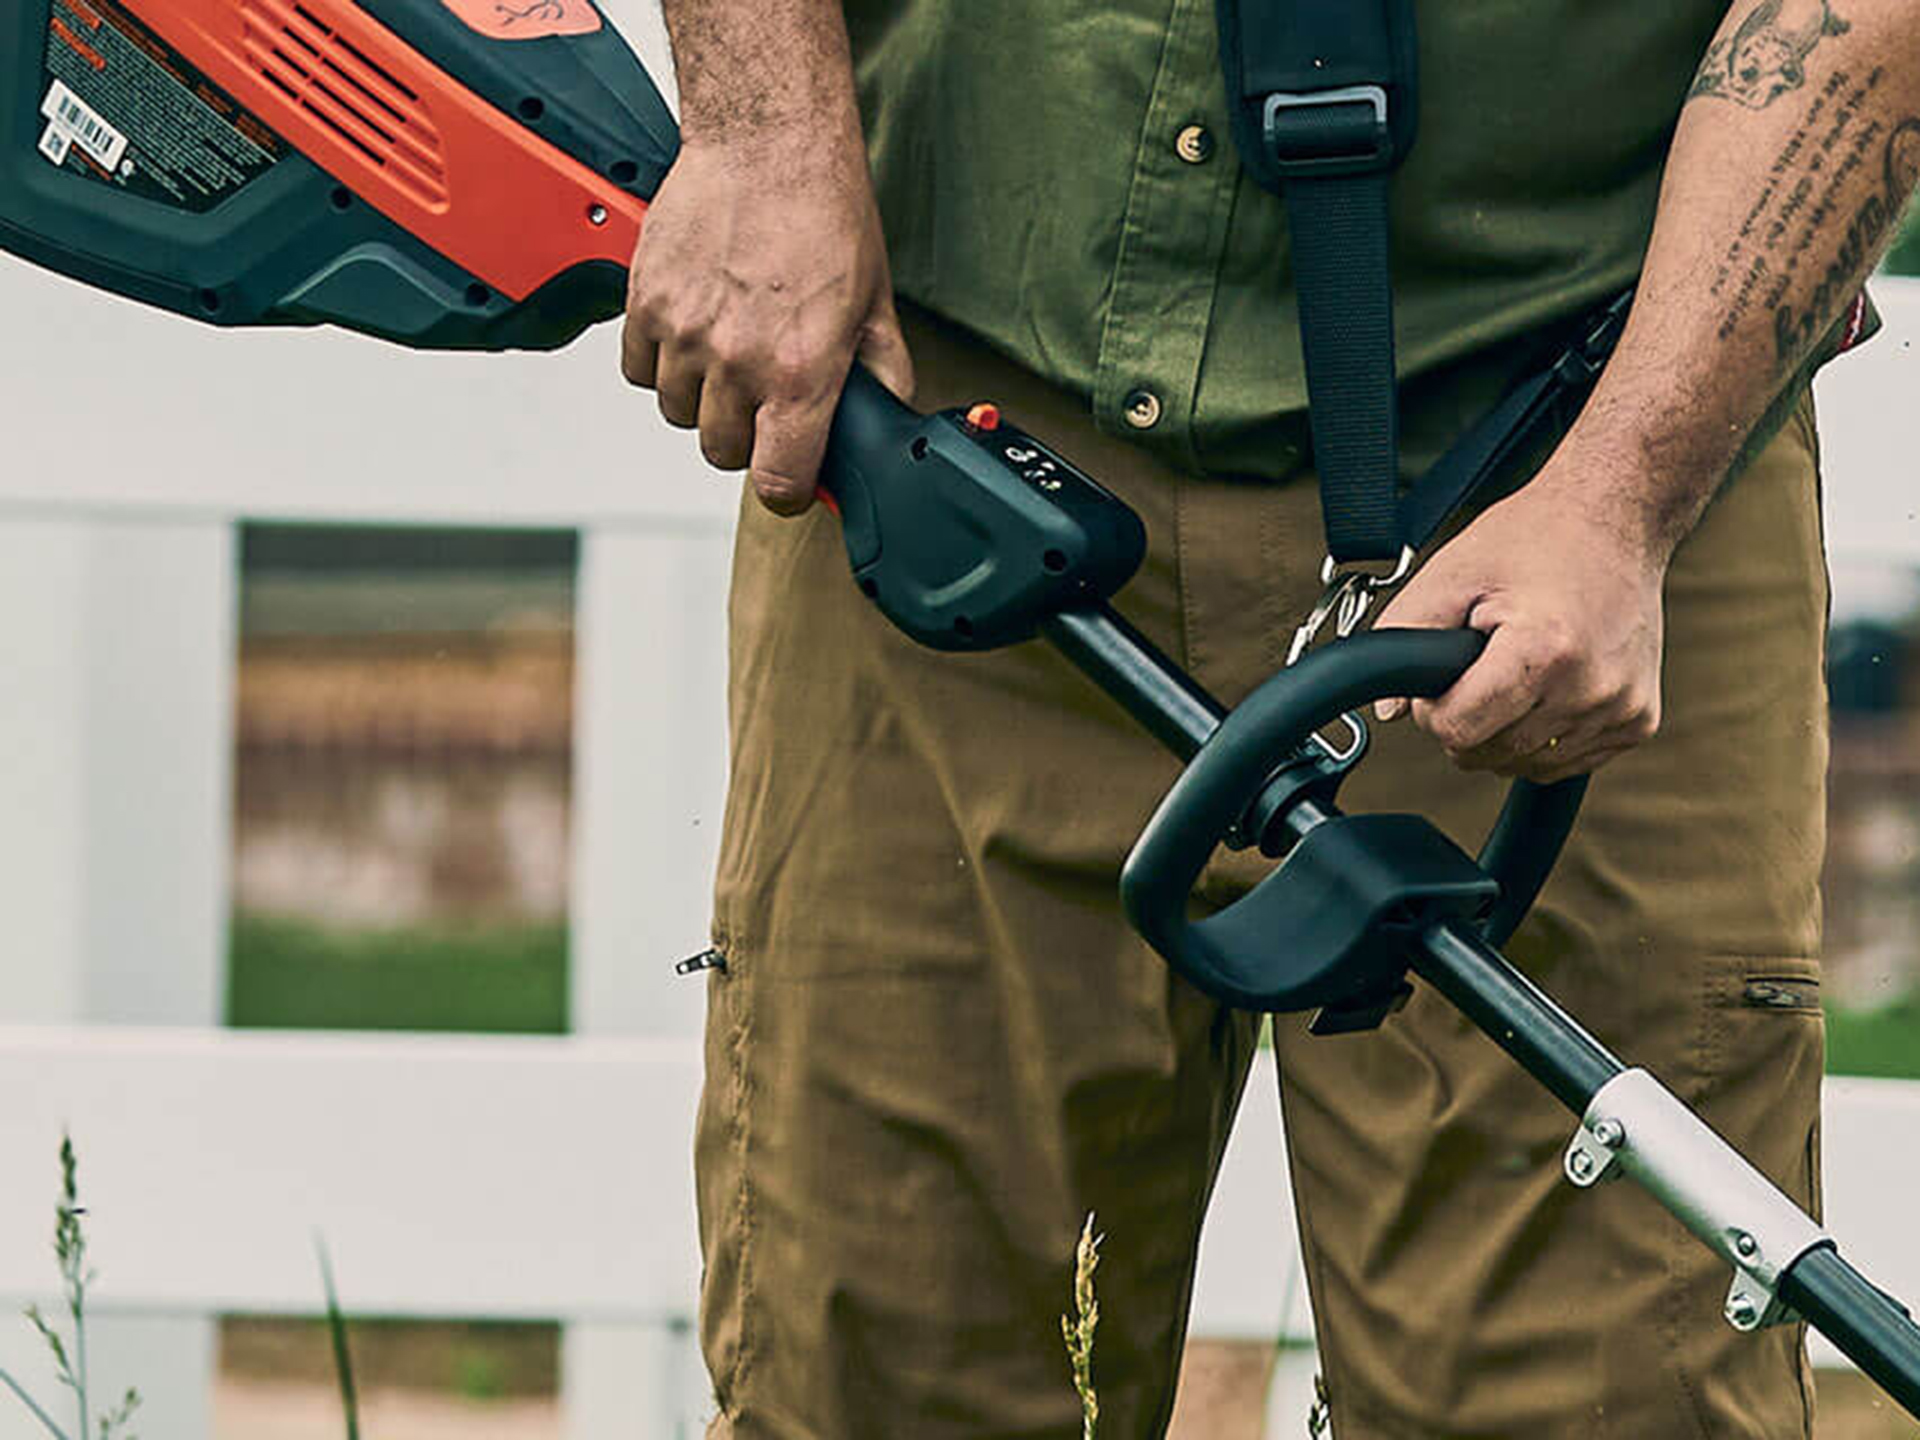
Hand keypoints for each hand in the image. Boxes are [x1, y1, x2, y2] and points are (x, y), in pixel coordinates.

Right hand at [622, 131, 914, 514]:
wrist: (769, 142)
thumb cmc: (825, 213)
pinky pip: (639, 371)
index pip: (777, 482)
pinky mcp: (644, 304)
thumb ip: (881, 377)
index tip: (789, 473)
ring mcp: (683, 334)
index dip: (786, 486)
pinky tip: (693, 331)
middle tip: (764, 397)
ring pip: (678, 413)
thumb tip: (884, 423)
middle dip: (745, 435)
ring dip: (701, 398)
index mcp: (799, 374)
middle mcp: (736, 361)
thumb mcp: (875, 305)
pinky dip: (661, 363)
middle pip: (722, 452)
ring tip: (728, 353)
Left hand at [1370, 474, 1668, 782]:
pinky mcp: (1639, 722)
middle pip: (1489, 754)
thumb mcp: (1450, 574)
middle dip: (1467, 719)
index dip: (1434, 709)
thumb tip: (1388, 711)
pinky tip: (1547, 686)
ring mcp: (1622, 710)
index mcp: (1545, 651)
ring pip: (1525, 764)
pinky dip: (1542, 735)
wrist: (1616, 519)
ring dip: (1504, 731)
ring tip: (1515, 668)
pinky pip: (1565, 761)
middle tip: (1478, 665)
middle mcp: (1592, 688)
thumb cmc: (1533, 539)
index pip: (1459, 732)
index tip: (1445, 674)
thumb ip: (1404, 638)